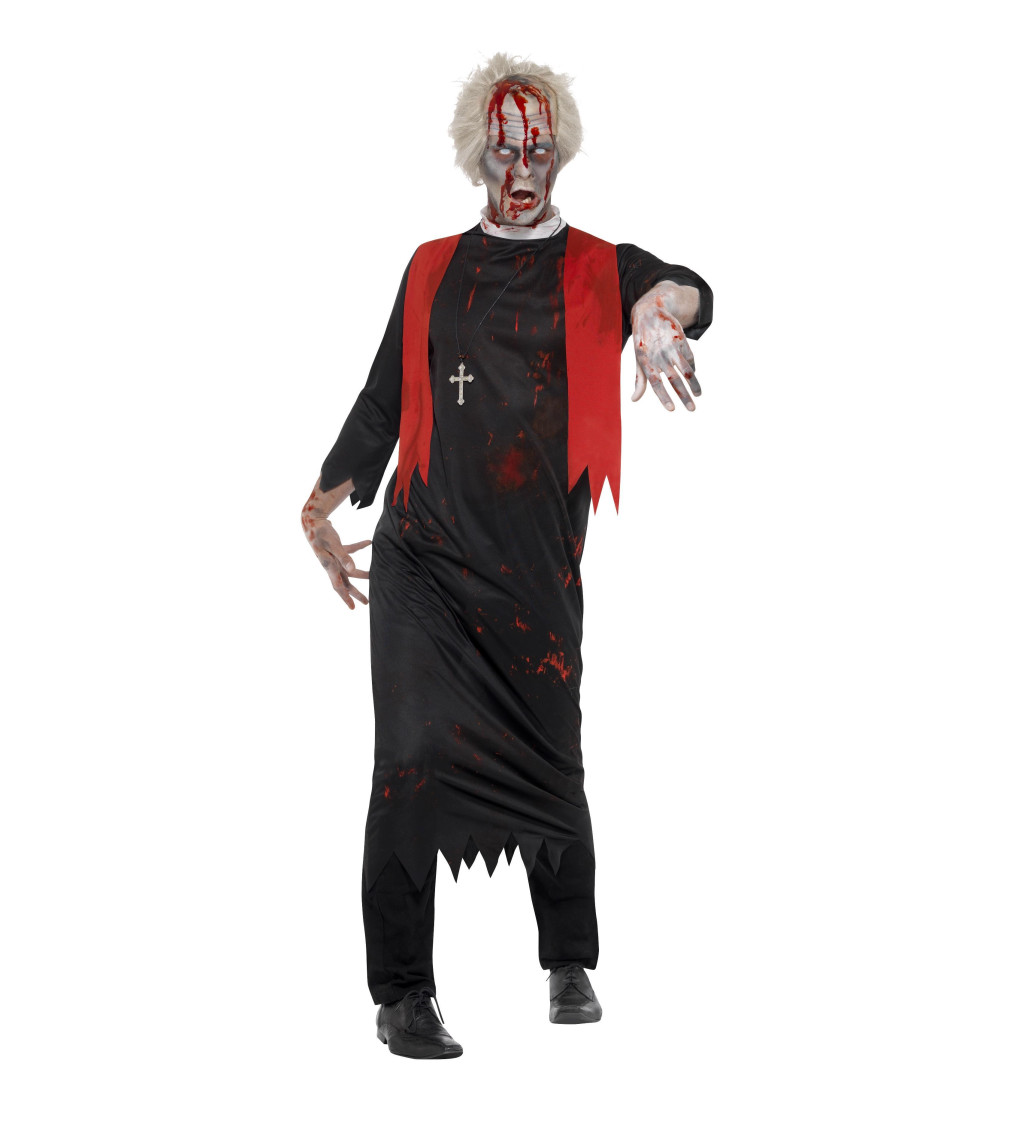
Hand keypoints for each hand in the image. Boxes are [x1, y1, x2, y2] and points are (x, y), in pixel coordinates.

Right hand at [301, 477, 371, 609]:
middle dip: (355, 593)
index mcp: (330, 567)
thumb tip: (352, 569)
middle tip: (366, 602)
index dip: (345, 598)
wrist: (311, 520)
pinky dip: (359, 547)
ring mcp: (334, 557)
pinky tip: (368, 543)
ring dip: (361, 573)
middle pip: (346, 583)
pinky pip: (349, 551)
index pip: (339, 587)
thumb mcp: (333, 544)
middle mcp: (332, 565)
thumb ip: (343, 556)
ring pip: (349, 570)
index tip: (353, 608)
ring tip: (373, 575)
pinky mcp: (337, 548)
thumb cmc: (320, 533)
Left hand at [630, 282, 701, 411]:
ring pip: (686, 370)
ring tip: (699, 395)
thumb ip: (639, 380)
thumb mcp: (638, 359)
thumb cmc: (642, 341)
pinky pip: (690, 358)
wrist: (650, 312)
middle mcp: (660, 356)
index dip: (663, 397)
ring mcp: (671, 348)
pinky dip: (692, 369)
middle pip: (674, 380)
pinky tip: (693, 377)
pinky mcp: (681, 340)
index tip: (671, 409)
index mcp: (646, 362)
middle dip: (684, 397)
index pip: (655, 384)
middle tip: (692, 409)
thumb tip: (634, 400)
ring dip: (694, 384)